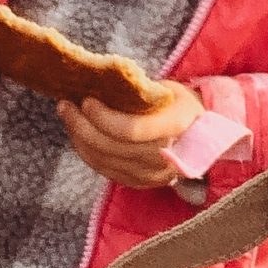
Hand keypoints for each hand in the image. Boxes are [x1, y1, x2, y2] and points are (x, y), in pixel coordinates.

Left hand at [57, 82, 202, 188]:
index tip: (87, 100)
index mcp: (177, 126)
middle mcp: (167, 157)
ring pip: (105, 161)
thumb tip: (98, 84)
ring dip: (80, 139)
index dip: (103, 117)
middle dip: (83, 126)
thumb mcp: (168, 89)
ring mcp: (154, 175)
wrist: (201, 133)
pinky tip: (79, 136)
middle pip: (113, 148)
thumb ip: (138, 92)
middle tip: (66, 106)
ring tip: (68, 117)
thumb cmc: (180, 104)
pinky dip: (88, 153)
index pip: (132, 129)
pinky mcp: (142, 183)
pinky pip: (106, 171)